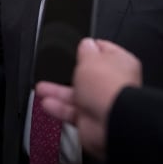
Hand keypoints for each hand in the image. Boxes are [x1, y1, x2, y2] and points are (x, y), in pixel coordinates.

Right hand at [36, 38, 141, 158]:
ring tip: (42, 87)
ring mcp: (100, 102)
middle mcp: (112, 83)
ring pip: (76, 94)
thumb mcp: (91, 59)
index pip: (103, 51)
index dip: (88, 49)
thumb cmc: (109, 87)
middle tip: (57, 69)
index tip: (76, 48)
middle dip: (70, 72)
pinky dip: (58, 107)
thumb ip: (86, 50)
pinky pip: (71, 111)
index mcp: (120, 63)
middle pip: (87, 75)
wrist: (111, 120)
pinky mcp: (90, 119)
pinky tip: (47, 102)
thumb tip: (85, 43)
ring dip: (58, 91)